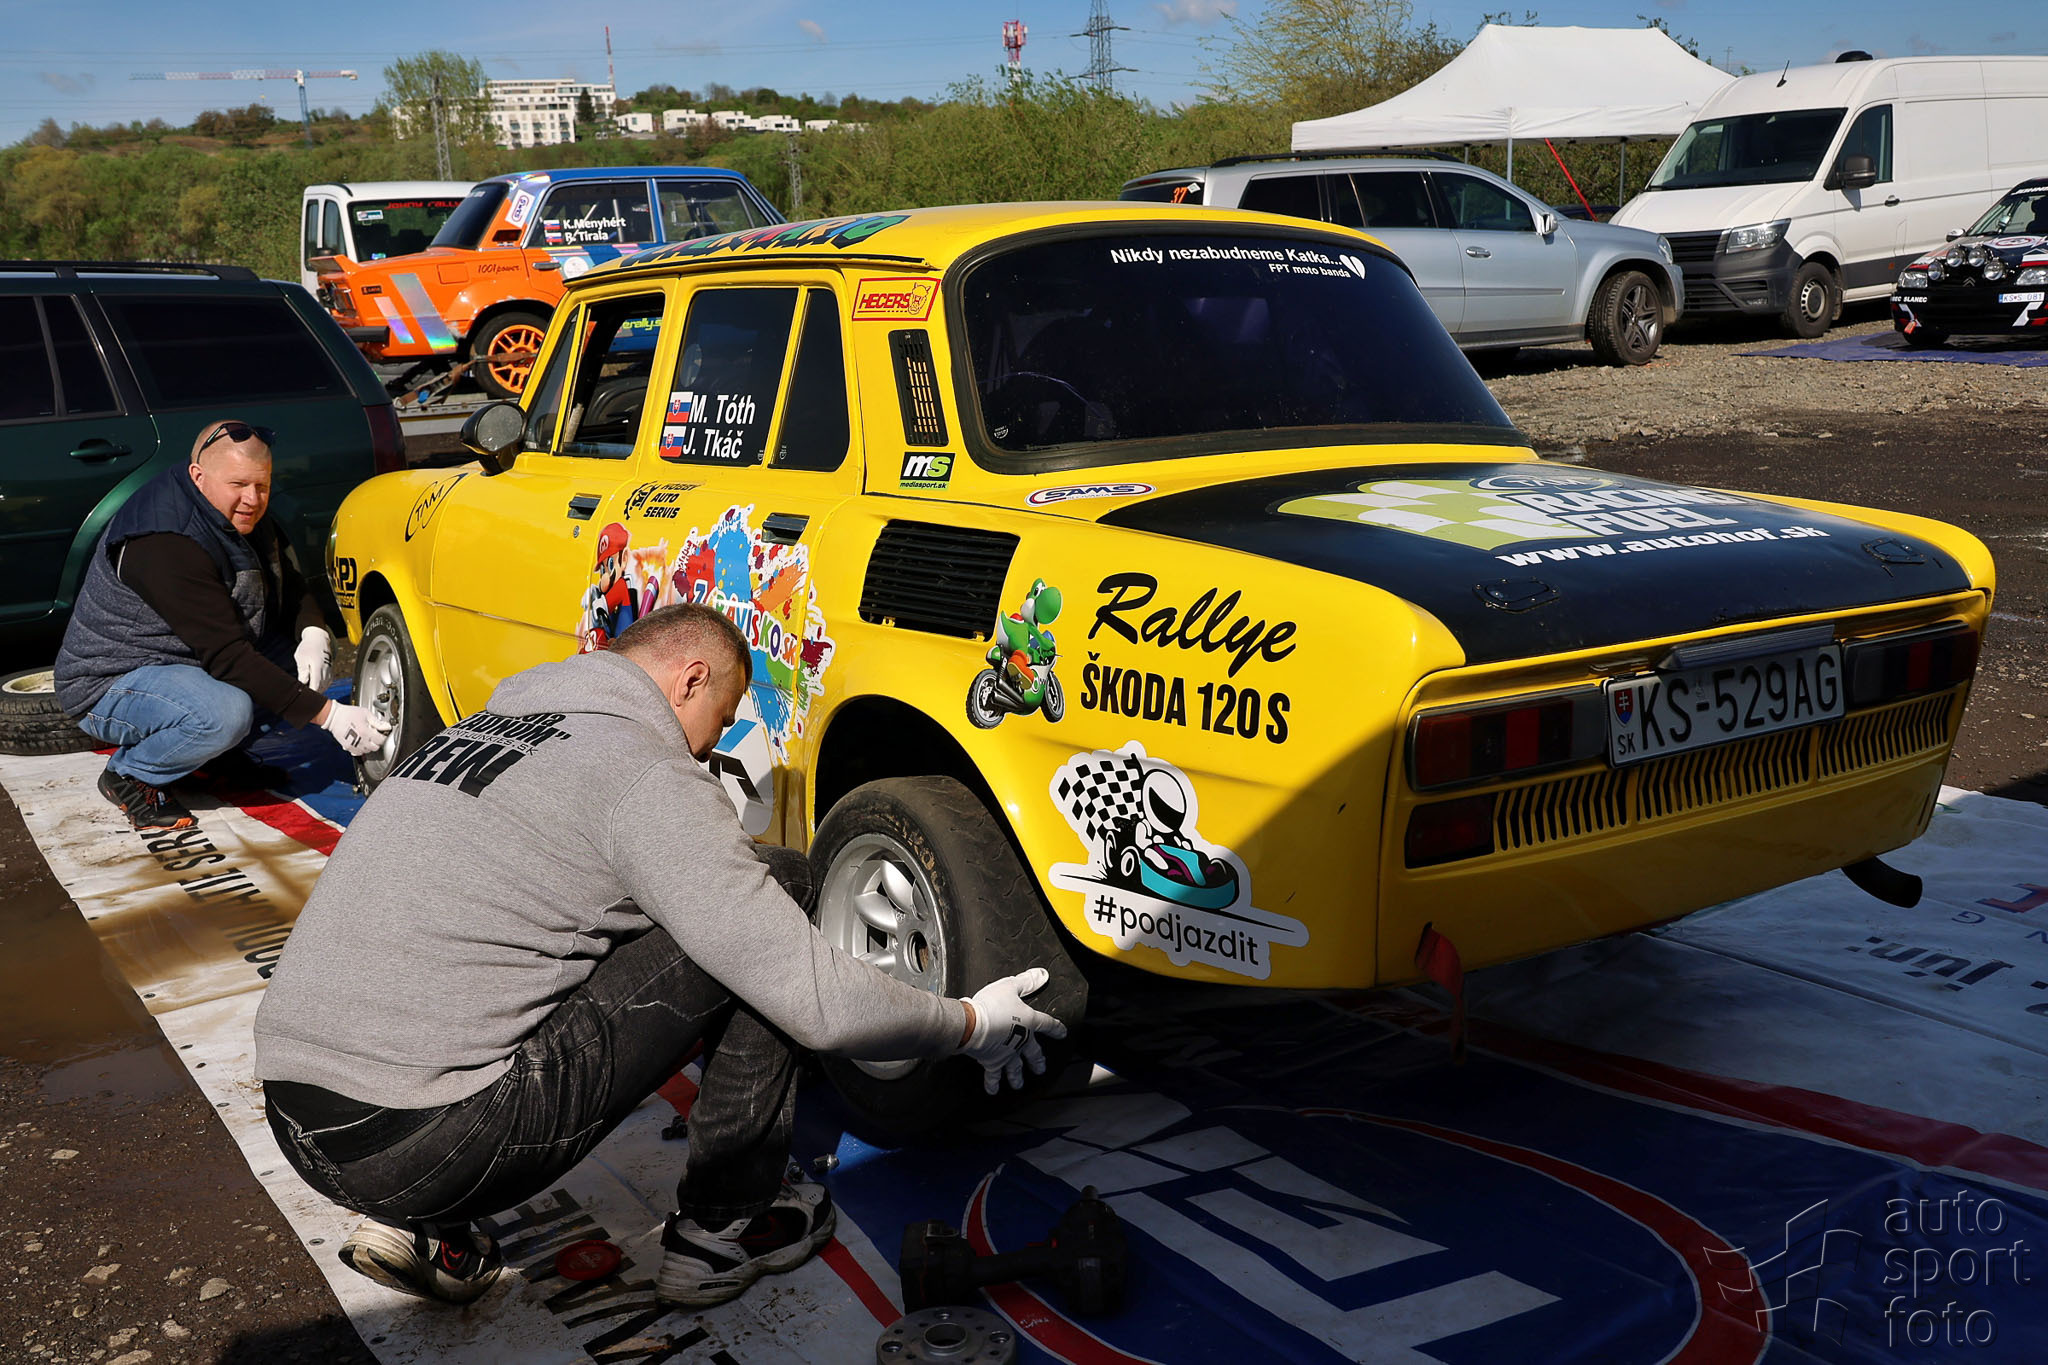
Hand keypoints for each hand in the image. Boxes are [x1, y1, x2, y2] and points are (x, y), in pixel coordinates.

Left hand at [295, 626, 332, 691]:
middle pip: (320, 688)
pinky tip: (314, 686)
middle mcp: (326, 670)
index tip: (304, 696)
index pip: (315, 685)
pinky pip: (327, 683)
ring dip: (317, 690)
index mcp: (317, 666)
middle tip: (303, 695)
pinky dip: (321, 686)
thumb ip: (302, 671)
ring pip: (324, 686)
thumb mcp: (301, 658)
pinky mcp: (330, 671)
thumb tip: (302, 683)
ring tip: (308, 691)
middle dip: (312, 693)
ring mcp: (329, 671)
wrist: (319, 639)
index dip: (310, 693)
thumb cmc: (308, 647)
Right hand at [321, 701, 390, 756]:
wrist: (333, 716)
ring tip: (367, 738)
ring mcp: (353, 744)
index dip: (383, 737)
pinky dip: (361, 750)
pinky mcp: (347, 747)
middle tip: (375, 736)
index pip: (381, 740)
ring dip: (369, 746)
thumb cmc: (348, 713)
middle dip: (376, 742)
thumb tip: (386, 726)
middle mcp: (360, 740)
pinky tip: (360, 742)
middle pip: (375, 748)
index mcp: (366, 731)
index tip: (382, 734)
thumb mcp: (366, 713)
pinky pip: (357, 753)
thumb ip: (377, 721)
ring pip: (367, 751)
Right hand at [959, 967, 1066, 1094]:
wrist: (974, 1025)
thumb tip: (1042, 975)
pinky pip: (993, 1075)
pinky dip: (992, 1083)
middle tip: (1041, 1068)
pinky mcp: (991, 1062)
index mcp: (1029, 1022)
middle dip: (1038, 1061)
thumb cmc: (991, 1005)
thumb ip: (1026, 982)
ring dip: (1017, 1077)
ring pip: (1015, 1068)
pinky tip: (993, 1090)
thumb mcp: (1010, 987)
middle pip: (1033, 1053)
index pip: (1047, 1024)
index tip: (1062, 1033)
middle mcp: (1021, 1041)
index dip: (1056, 1028)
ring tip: (1019, 1084)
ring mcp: (1007, 1054)